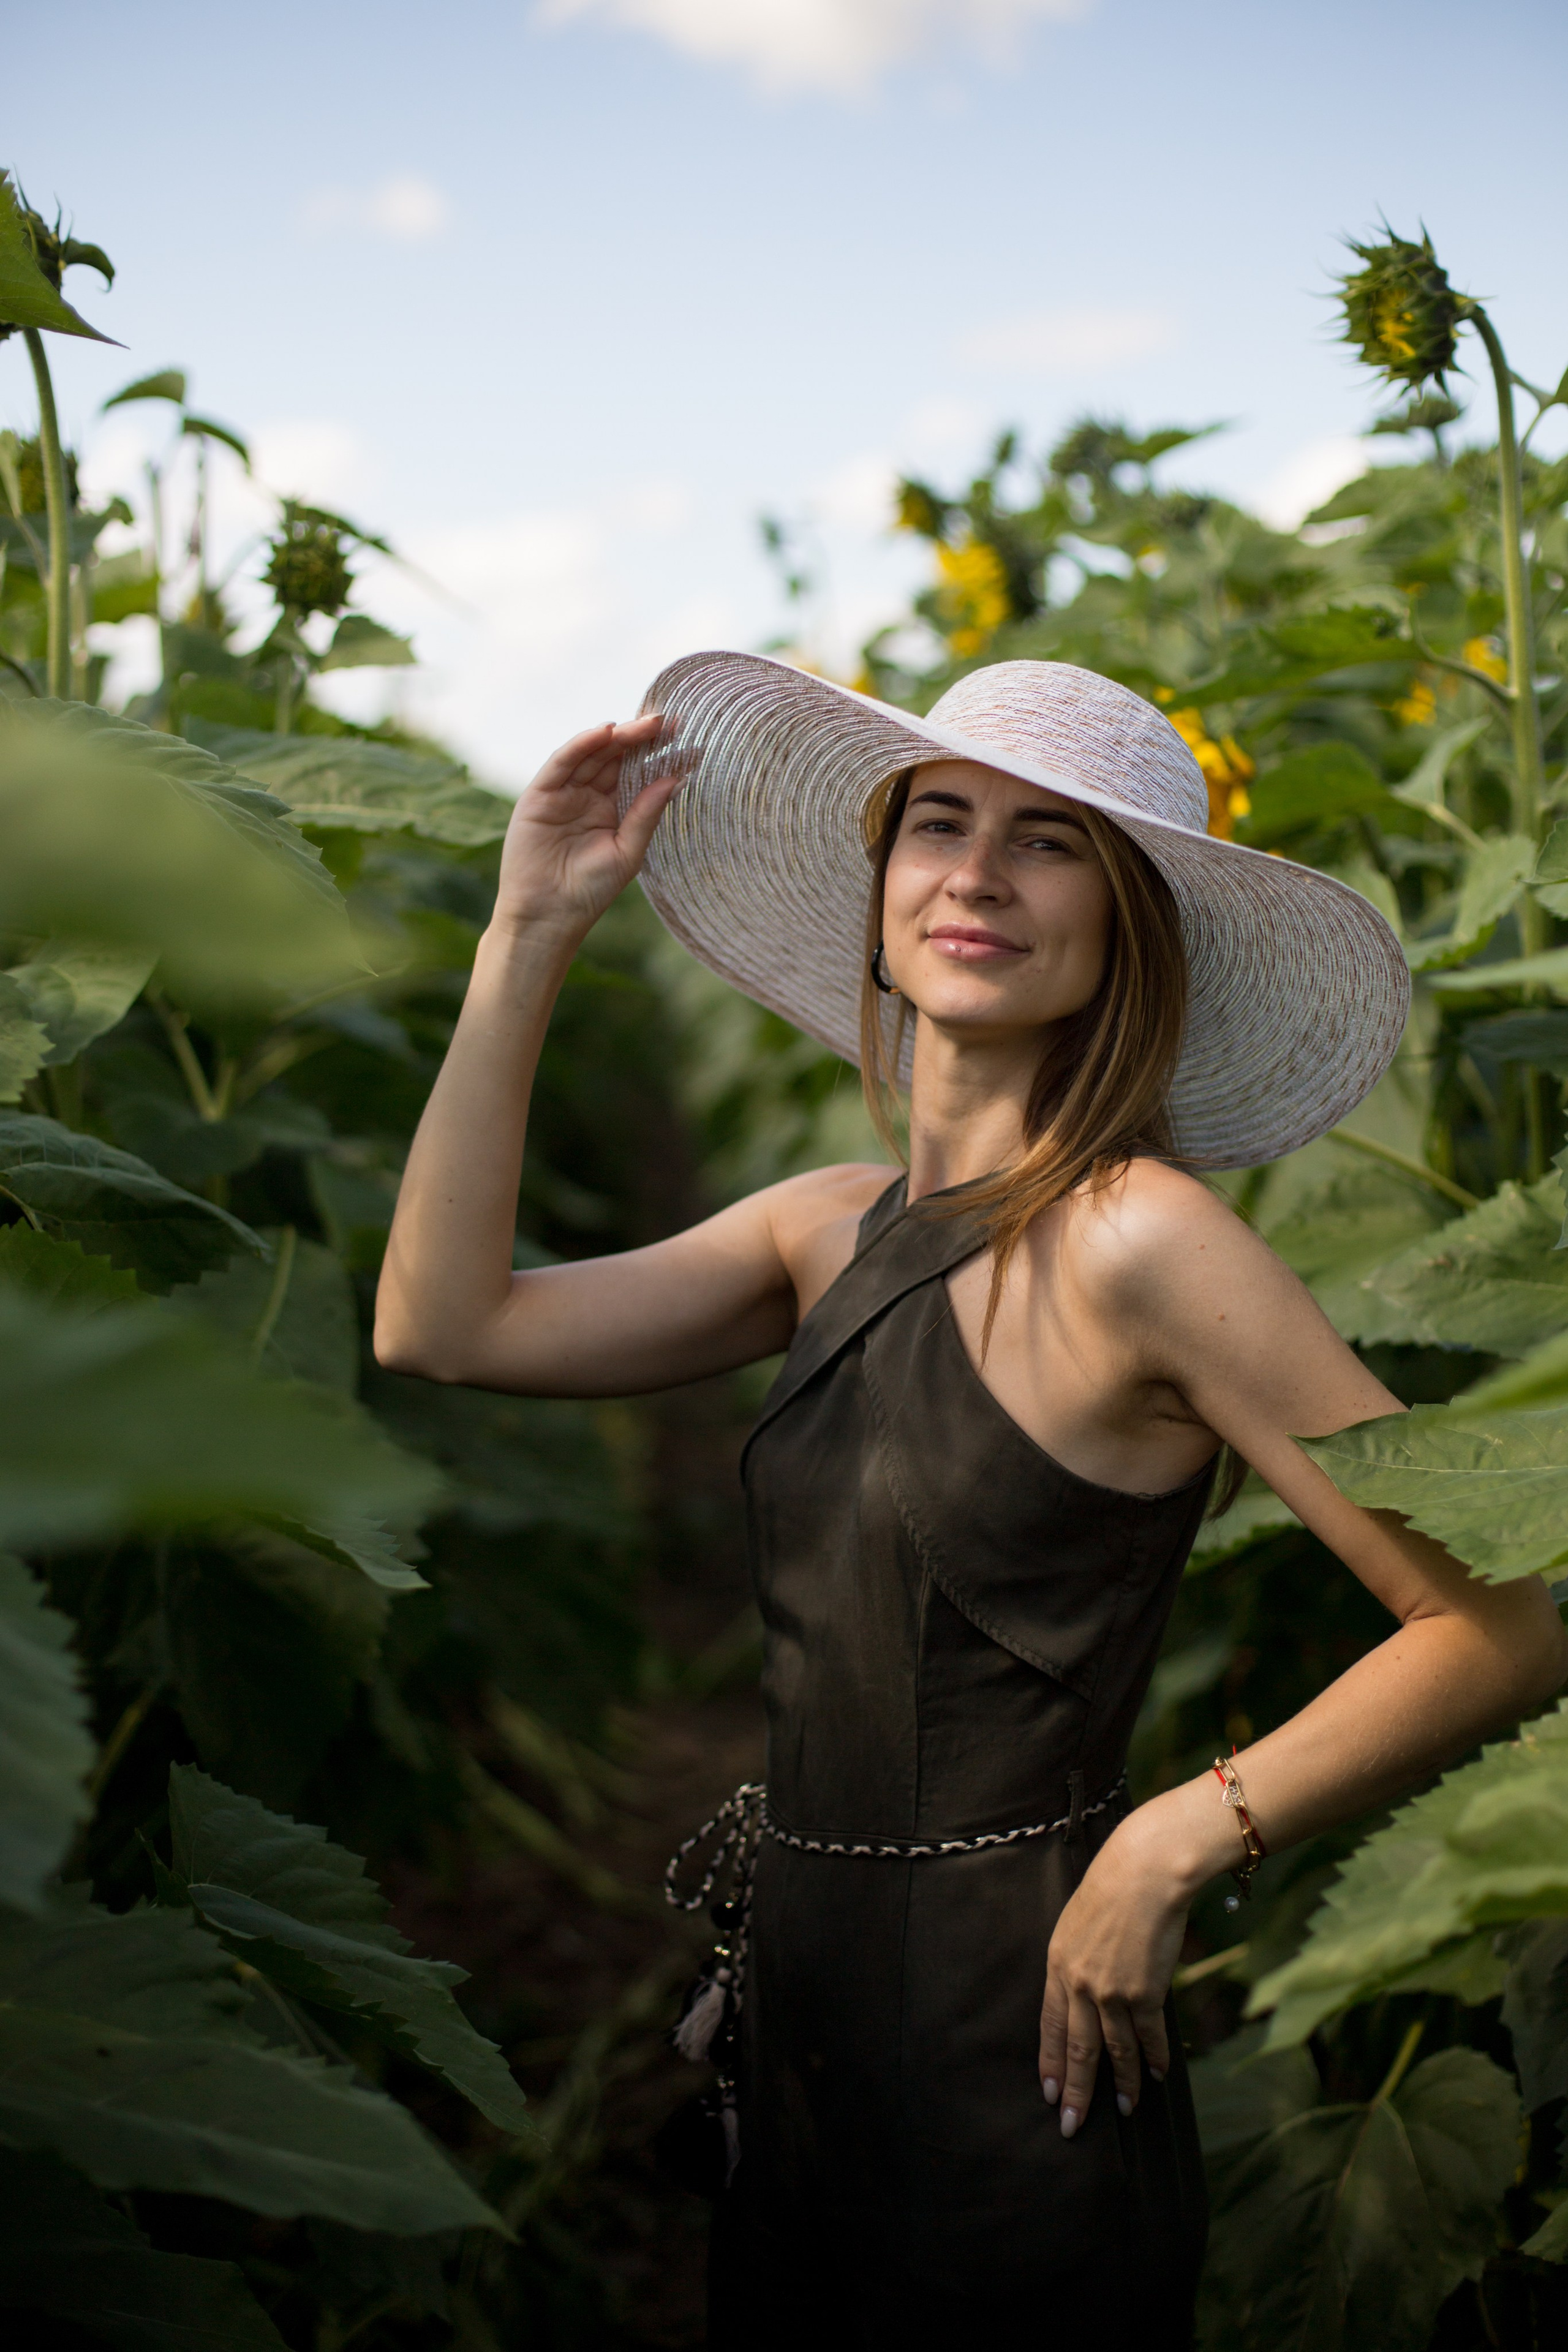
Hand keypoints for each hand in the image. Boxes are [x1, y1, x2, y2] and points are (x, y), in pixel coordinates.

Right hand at [492, 714, 685, 941]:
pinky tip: (605, 732)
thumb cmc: (590, 891)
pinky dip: (582, 745)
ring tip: (647, 724)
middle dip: (642, 739)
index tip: (689, 742)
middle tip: (670, 722)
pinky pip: (562, 763)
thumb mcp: (628, 851)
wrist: (548, 916)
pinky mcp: (540, 795)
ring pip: (592, 755)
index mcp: (612, 810)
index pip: (637, 774)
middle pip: (617, 758)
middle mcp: (589, 797)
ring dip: (618, 736)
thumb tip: (675, 779)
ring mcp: (564, 794)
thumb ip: (647, 814)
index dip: (659, 756)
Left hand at [1038, 1806, 1193, 2137]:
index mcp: (1058, 1965)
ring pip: (1116, 2052)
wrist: (1145, 1871)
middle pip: (1077, 2049)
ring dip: (1123, 2085)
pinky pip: (1150, 2037)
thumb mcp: (1077, 1924)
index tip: (1050, 2093)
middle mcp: (1080, 1984)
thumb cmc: (1113, 1887)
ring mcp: (1113, 1991)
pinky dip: (1155, 2059)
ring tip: (1126, 2109)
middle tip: (1072, 2126)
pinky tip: (1158, 2076)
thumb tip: (1085, 1993)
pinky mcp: (1146, 1992)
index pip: (1049, 2027)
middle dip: (1076, 2092)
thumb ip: (1077, 1961)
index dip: (1050, 2063)